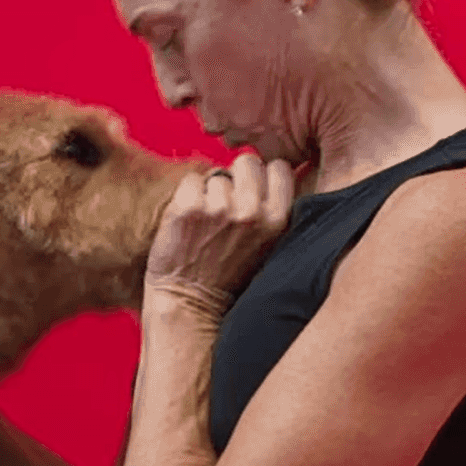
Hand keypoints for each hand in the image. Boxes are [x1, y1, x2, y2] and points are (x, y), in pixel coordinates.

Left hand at [143, 151, 294, 317]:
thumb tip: (276, 172)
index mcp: (278, 220)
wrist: (190, 304)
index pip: (279, 168)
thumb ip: (274, 211)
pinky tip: (189, 221)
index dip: (262, 176)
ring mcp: (219, 209)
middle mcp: (252, 212)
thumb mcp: (268, 245)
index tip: (252, 192)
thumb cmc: (228, 275)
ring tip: (206, 223)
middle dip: (236, 177)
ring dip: (209, 192)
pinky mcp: (188, 209)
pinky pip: (190, 181)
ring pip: (216, 174)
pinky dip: (186, 196)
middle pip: (247, 162)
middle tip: (225, 205)